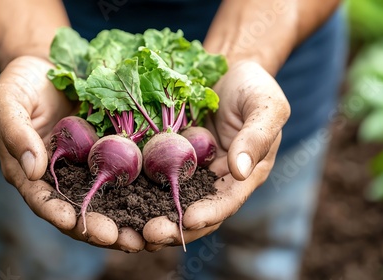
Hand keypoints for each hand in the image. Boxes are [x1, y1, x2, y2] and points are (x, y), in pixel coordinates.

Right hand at [0, 56, 145, 251]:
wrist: (47, 64)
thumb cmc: (20, 82)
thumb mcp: (7, 101)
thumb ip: (15, 134)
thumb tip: (33, 171)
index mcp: (29, 173)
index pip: (44, 202)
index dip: (62, 216)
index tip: (82, 226)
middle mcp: (59, 177)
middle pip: (79, 211)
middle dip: (102, 229)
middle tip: (126, 241)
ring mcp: (85, 167)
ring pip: (105, 200)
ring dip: (126, 219)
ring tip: (148, 235)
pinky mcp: (105, 153)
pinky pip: (123, 174)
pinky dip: (139, 190)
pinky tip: (158, 200)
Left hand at [142, 61, 290, 250]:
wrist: (227, 70)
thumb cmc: (254, 88)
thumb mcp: (266, 107)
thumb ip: (257, 137)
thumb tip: (240, 171)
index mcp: (243, 176)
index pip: (226, 201)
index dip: (209, 213)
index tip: (189, 219)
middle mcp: (213, 179)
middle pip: (194, 212)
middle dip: (173, 227)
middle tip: (150, 235)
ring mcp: (188, 170)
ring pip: (168, 200)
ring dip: (150, 216)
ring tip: (130, 229)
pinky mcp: (166, 156)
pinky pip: (151, 175)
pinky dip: (136, 189)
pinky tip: (117, 197)